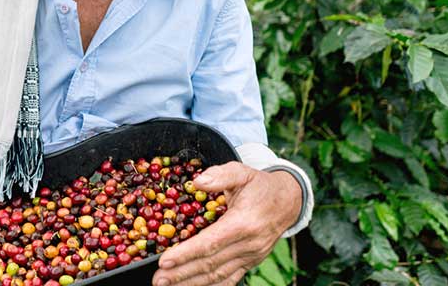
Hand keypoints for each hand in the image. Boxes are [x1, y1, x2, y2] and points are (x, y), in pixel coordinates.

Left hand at [151, 162, 300, 285]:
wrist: (288, 201)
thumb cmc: (260, 186)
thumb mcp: (242, 172)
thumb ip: (220, 175)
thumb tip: (198, 182)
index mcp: (243, 223)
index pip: (210, 243)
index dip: (186, 253)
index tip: (165, 260)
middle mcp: (248, 244)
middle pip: (211, 264)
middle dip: (182, 273)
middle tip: (158, 279)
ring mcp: (251, 256)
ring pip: (218, 275)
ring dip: (191, 283)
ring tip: (167, 285)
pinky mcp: (251, 262)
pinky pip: (230, 279)